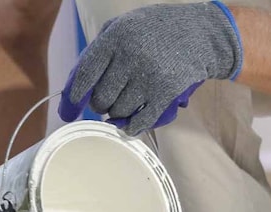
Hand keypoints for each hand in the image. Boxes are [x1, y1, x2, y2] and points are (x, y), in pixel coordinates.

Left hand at [59, 1, 242, 135]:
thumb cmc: (155, 30)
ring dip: (118, 113)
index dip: (74, 97)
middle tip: (108, 99)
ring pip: (119, 112)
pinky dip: (132, 127)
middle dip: (101, 104)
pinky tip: (131, 124)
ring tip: (127, 101)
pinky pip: (141, 121)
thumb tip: (75, 89)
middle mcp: (131, 56)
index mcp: (115, 37)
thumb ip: (98, 52)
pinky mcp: (166, 92)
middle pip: (101, 98)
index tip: (69, 110)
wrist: (201, 33)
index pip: (85, 74)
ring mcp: (150, 75)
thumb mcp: (123, 27)